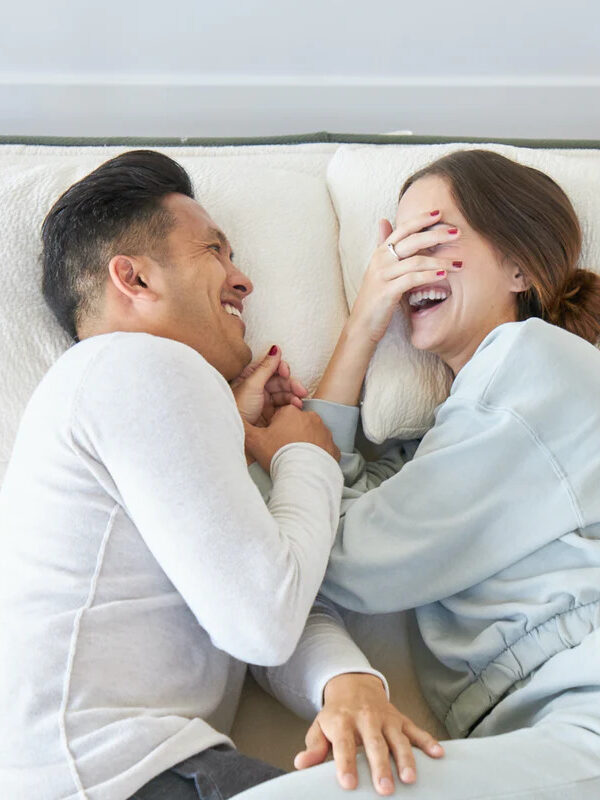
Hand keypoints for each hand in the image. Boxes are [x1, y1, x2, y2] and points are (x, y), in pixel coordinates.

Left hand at [231, 346, 307, 426]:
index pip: (269, 368)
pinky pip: (283, 406)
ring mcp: (263, 401)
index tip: (286, 373)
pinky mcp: (269, 414)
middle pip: (279, 381)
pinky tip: (296, 408)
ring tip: (299, 404)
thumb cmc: (238, 409)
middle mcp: (257, 388)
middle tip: (301, 391)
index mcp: (249, 377)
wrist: (236, 435)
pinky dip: (291, 406)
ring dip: (293, 397)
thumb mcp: (252, 385)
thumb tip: (276, 348)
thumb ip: (266, 367)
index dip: (280, 368)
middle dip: (291, 385)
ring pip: (283, 394)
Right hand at [244, 405, 340, 471]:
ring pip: (311, 435)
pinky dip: (318, 455)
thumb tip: (230, 416)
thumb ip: (242, 426)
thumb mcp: (253, 440)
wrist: (303, 476)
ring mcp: (325, 432)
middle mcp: (311, 417)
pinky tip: (309, 464)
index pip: (280, 416)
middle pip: (296, 424)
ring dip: (305, 444)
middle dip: (290, 435)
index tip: (272, 442)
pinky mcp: (334, 448)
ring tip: (296, 460)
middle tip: (283, 452)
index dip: (273, 429)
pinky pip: (324, 449)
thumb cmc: (278, 455)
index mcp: (291, 412)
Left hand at [294, 673, 443, 794]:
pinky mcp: (400, 719)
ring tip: (410, 778)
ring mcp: (386, 718)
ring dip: (405, 758)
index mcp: (342, 721)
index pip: (343, 744)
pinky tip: (438, 754)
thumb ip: (314, 746)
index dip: (345, 763)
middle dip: (380, 766)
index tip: (348, 784)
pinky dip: (428, 741)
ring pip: (397, 738)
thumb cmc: (337, 714)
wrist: (354, 684)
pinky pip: (416, 730)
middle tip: (384, 789)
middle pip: (374, 743)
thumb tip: (301, 763)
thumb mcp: (320, 726)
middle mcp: (365, 718)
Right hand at [349, 210, 462, 343]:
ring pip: (416, 261)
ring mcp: (383, 275)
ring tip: (458, 263)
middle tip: (457, 233)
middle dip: (436, 235)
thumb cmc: (375, 297)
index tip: (440, 214)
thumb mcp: (379, 268)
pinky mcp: (387, 291)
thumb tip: (384, 220)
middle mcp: (381, 260)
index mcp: (381, 252)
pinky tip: (443, 275)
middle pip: (412, 240)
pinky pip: (412, 279)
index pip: (403, 228)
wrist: (362, 324)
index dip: (421, 219)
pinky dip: (429, 276)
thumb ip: (384, 246)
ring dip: (440, 261)